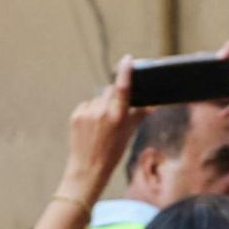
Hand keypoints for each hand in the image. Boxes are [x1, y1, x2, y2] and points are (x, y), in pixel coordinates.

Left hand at [68, 63, 139, 191]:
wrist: (87, 169)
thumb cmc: (111, 153)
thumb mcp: (128, 135)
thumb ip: (138, 116)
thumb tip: (152, 106)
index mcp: (117, 117)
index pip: (122, 88)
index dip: (125, 72)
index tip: (127, 59)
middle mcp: (101, 112)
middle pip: (110, 91)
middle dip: (115, 96)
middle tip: (115, 111)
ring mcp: (87, 113)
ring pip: (99, 98)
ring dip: (102, 105)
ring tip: (102, 125)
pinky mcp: (76, 115)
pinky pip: (87, 105)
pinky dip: (91, 111)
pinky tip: (92, 126)